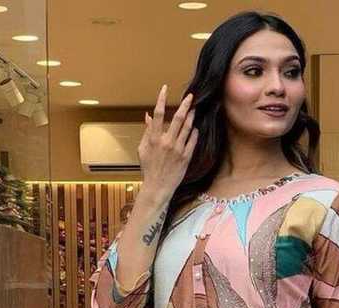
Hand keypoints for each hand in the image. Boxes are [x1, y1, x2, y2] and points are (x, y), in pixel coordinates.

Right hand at [139, 83, 197, 197]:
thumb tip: (148, 116)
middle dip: (185, 105)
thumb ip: (147, 131)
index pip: (157, 114)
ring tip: (194, 109)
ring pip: (187, 128)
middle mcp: (167, 142)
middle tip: (190, 96)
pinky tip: (195, 128)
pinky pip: (192, 141)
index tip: (164, 88)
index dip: (161, 99)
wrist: (158, 187)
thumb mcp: (143, 149)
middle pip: (177, 118)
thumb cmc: (149, 169)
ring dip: (191, 117)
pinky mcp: (186, 158)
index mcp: (154, 139)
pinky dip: (194, 133)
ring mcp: (178, 150)